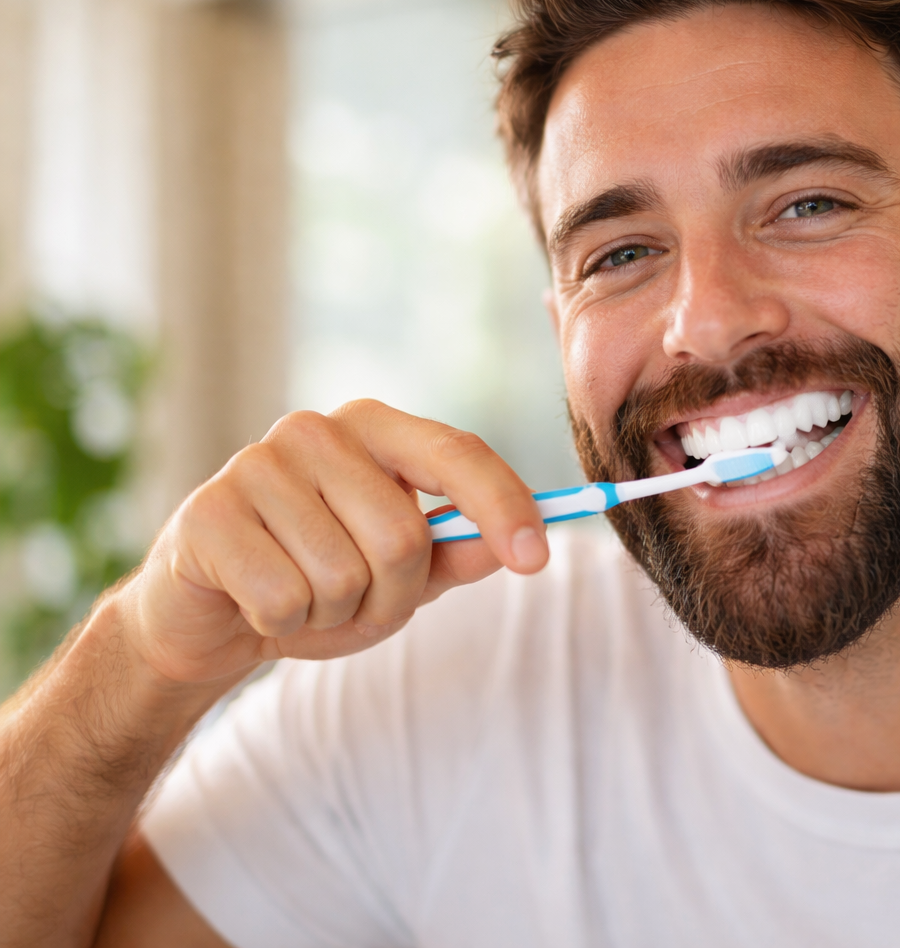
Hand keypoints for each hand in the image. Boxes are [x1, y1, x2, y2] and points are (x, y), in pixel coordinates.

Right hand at [119, 400, 547, 685]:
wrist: (208, 616)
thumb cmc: (317, 583)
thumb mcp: (403, 576)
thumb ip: (459, 554)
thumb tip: (516, 543)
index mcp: (376, 430)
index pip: (458, 453)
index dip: (504, 506)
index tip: (537, 560)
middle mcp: (317, 431)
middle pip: (404, 536)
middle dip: (391, 596)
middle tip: (354, 601)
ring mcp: (257, 465)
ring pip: (344, 574)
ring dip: (333, 613)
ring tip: (302, 598)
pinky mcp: (208, 512)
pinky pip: (284, 597)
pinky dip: (282, 622)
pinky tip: (257, 602)